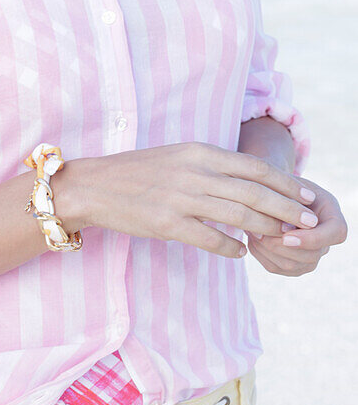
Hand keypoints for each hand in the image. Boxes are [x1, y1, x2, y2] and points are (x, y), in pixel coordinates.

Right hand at [73, 142, 320, 258]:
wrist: (96, 185)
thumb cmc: (140, 172)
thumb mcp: (178, 158)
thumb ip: (211, 168)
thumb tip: (250, 184)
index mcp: (198, 152)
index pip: (253, 166)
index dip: (284, 182)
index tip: (306, 193)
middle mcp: (193, 172)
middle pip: (254, 192)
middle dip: (287, 208)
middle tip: (308, 221)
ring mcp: (181, 198)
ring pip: (238, 216)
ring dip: (266, 229)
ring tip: (283, 238)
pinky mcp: (168, 224)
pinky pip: (212, 240)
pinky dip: (232, 248)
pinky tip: (242, 253)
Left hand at [246, 177, 347, 274]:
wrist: (275, 193)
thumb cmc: (282, 184)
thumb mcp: (288, 183)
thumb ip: (289, 199)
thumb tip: (280, 223)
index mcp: (332, 216)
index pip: (335, 234)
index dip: (312, 239)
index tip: (286, 236)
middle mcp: (325, 242)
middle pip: (311, 255)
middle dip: (280, 245)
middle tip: (258, 229)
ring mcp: (309, 257)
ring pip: (290, 265)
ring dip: (266, 248)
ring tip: (252, 228)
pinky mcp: (290, 266)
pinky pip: (274, 267)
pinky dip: (259, 252)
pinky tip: (252, 236)